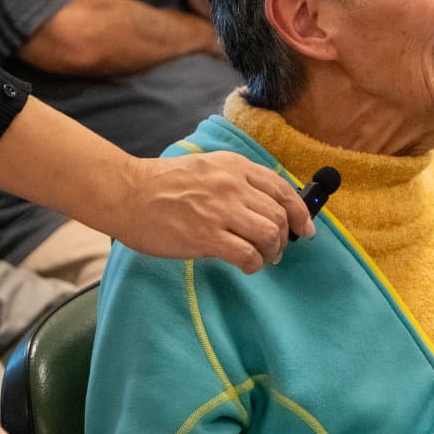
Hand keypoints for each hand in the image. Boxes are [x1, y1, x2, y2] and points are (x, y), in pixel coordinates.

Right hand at [116, 153, 313, 270]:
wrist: (127, 193)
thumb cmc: (163, 184)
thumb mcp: (207, 168)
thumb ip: (237, 182)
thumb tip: (266, 208)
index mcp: (235, 166)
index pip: (282, 189)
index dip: (300, 212)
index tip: (306, 229)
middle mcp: (233, 185)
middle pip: (279, 215)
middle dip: (285, 237)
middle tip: (277, 250)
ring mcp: (221, 210)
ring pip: (269, 234)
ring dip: (272, 251)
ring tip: (262, 258)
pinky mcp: (207, 236)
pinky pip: (248, 255)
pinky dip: (254, 264)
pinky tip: (246, 266)